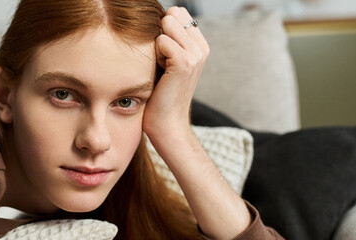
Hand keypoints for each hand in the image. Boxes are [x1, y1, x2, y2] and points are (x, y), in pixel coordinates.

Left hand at [143, 6, 209, 137]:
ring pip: (167, 24)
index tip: (161, 52)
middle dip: (159, 31)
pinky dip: (154, 54)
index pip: (178, 12)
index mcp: (199, 45)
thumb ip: (168, 39)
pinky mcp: (185, 62)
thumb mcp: (166, 62)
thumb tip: (158, 18)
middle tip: (159, 60)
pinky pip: (161, 41)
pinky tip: (160, 72)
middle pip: (173, 14)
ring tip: (160, 66)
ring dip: (156, 43)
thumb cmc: (160, 95)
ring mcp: (195, 54)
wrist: (167, 124)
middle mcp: (201, 47)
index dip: (162, 27)